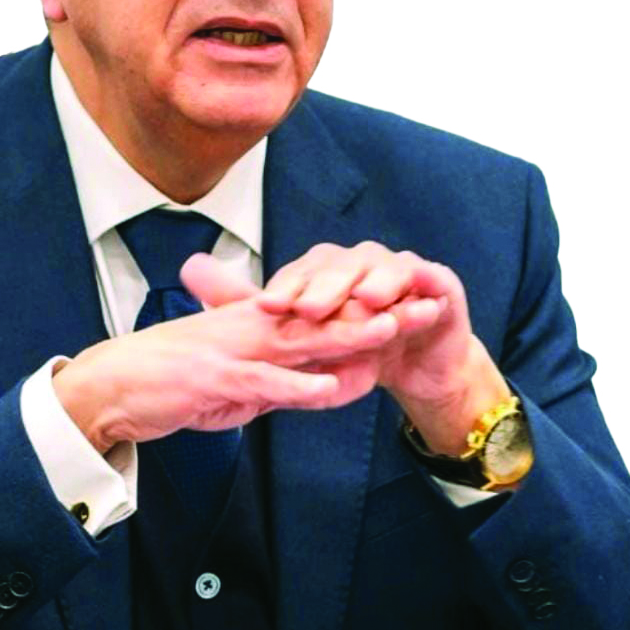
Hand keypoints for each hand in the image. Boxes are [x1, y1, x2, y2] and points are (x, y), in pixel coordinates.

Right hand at [52, 280, 404, 453]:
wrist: (113, 386)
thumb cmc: (170, 380)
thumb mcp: (235, 382)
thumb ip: (281, 383)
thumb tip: (325, 388)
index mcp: (256, 323)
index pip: (323, 312)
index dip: (370, 305)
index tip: (413, 300)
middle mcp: (251, 328)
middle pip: (325, 317)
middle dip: (377, 310)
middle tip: (424, 302)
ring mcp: (234, 351)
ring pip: (301, 340)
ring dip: (347, 334)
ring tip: (393, 328)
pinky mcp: (216, 379)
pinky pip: (264, 383)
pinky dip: (299, 387)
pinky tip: (333, 389)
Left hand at [194, 243, 508, 455]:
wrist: (414, 366)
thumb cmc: (354, 343)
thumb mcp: (300, 331)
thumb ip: (245, 303)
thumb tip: (189, 268)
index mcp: (326, 269)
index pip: (302, 271)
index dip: (287, 287)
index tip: (266, 307)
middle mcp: (361, 262)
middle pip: (340, 265)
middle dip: (326, 286)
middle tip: (310, 308)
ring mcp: (402, 269)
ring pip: (386, 266)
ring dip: (376, 282)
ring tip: (366, 301)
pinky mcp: (439, 285)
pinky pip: (432, 280)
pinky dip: (423, 288)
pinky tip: (417, 299)